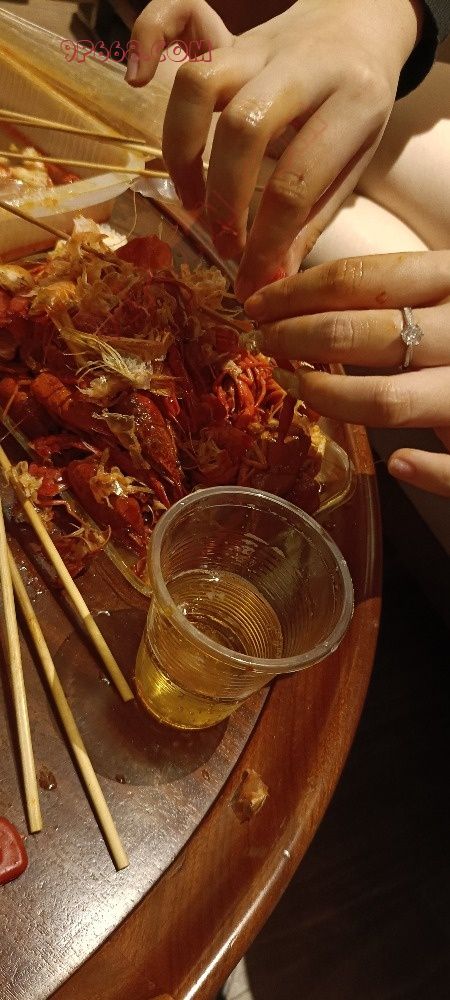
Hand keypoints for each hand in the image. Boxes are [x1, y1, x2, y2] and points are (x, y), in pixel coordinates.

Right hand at [127, 0, 422, 299]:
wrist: (362, 23)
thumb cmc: (356, 109)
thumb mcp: (352, 166)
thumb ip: (308, 222)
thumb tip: (267, 281)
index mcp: (354, 100)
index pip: (297, 181)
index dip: (267, 242)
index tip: (255, 280)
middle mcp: (304, 64)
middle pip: (244, 129)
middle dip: (224, 201)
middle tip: (225, 243)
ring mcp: (261, 45)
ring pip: (201, 82)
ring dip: (182, 151)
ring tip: (191, 200)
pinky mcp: (229, 37)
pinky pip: (174, 12)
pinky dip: (146, 36)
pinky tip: (136, 78)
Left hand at [244, 251, 449, 496]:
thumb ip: (413, 293)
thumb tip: (320, 299)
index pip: (364, 278)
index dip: (299, 290)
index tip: (259, 302)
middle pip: (362, 333)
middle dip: (296, 339)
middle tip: (263, 345)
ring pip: (387, 399)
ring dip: (328, 396)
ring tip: (295, 388)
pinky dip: (422, 469)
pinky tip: (398, 464)